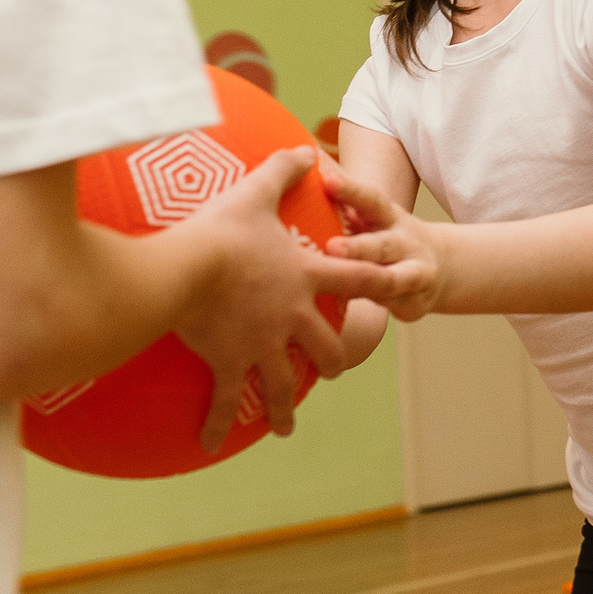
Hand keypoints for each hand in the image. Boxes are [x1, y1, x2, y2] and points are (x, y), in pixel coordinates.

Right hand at [169, 146, 392, 453]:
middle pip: (328, 346)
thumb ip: (283, 171)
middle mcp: (292, 315)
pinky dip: (217, 423)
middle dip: (335, 359)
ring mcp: (263, 344)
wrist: (185, 268)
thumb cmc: (220, 229)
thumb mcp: (254, 192)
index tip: (406, 292)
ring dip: (285, 407)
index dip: (386, 285)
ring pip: (285, 383)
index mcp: (306, 276)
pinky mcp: (229, 362)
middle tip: (334, 369)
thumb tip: (304, 149)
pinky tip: (210, 443)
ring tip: (285, 425)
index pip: (359, 280)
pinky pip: (226, 400)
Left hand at [321, 163, 450, 320]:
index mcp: (389, 217)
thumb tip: (305, 162)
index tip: (325, 178)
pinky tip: (341, 318)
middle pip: (383, 244)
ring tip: (342, 290)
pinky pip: (391, 308)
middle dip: (359, 248)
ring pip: (393, 280)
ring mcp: (415, 273)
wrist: (437, 269)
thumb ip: (346, 199)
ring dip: (370, 283)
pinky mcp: (413, 304)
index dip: (350, 189)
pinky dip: (370, 312)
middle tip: (331, 248)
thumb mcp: (372, 215)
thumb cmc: (385, 237)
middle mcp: (405, 242)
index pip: (371, 199)